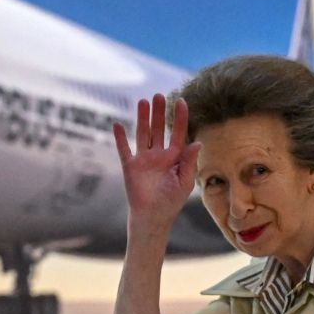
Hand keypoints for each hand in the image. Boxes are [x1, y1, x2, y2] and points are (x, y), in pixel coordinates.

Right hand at [112, 94, 200, 231]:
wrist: (153, 217)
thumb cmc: (171, 201)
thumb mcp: (184, 181)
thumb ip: (188, 161)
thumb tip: (196, 142)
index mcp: (174, 158)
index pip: (177, 134)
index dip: (179, 118)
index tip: (181, 101)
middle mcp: (158, 155)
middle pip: (158, 129)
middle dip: (159, 113)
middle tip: (159, 96)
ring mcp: (143, 159)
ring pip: (143, 134)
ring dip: (142, 118)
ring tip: (143, 101)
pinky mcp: (130, 166)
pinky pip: (124, 149)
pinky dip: (120, 137)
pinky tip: (117, 124)